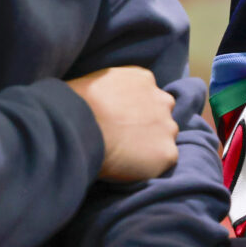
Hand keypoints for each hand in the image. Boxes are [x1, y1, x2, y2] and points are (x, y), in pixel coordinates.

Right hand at [65, 66, 179, 181]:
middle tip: (124, 140)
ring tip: (123, 156)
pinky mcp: (167, 153)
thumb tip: (106, 102)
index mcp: (144, 79)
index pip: (147, 95)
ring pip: (164, 138)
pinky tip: (127, 167)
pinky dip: (147, 167)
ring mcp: (167, 127)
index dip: (134, 111)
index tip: (120, 122)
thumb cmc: (78, 105)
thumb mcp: (97, 82)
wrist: (81, 127)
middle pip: (161, 115)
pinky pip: (162, 162)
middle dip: (148, 126)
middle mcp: (162, 99)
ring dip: (149, 146)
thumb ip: (112, 90)